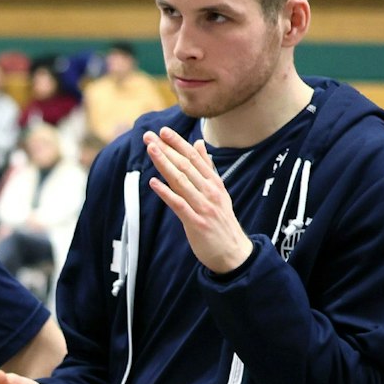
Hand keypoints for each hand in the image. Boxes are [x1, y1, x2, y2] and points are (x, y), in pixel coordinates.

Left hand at [144, 127, 253, 273]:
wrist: (233, 252)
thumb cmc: (221, 222)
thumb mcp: (218, 191)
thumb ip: (206, 168)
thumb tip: (198, 144)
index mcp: (214, 183)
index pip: (194, 158)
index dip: (178, 143)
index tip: (163, 131)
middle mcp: (210, 191)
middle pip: (186, 165)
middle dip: (166, 149)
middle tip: (149, 136)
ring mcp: (204, 206)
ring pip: (181, 180)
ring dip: (164, 164)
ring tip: (150, 150)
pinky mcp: (196, 222)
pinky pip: (179, 204)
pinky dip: (166, 192)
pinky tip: (153, 183)